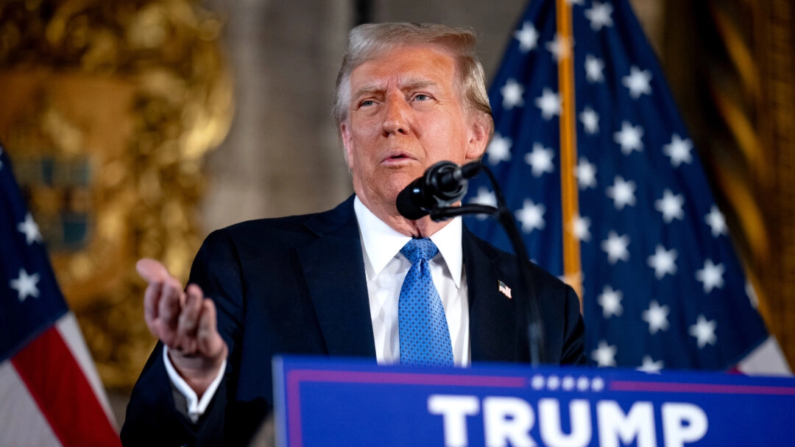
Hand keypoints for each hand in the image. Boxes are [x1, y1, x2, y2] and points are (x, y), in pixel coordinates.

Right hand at [137, 258, 227, 396]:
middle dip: (169, 298)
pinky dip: (207, 319)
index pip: (152, 308)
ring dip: (191, 306)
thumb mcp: (169, 303)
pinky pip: (205, 332)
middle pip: (168, 315)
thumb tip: (141, 262)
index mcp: (157, 322)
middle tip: (171, 281)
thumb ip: (158, 281)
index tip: (159, 279)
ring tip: (194, 289)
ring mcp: (187, 341)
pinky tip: (209, 304)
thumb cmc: (180, 323)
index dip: (155, 294)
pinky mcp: (206, 345)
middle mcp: (169, 332)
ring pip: (188, 322)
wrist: (197, 360)